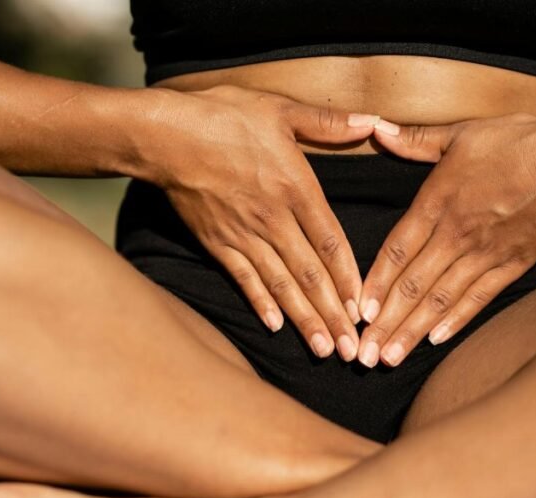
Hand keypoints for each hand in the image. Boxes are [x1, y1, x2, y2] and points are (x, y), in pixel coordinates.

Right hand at [136, 86, 380, 360]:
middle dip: (333, 314)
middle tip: (352, 349)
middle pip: (310, 274)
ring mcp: (244, 234)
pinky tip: (276, 327)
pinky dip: (261, 303)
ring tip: (323, 350)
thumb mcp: (279, 109)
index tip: (364, 309)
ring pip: (281, 284)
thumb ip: (327, 122)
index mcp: (296, 188)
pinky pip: (244, 279)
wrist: (164, 135)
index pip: (331, 242)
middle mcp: (274, 219)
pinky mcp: (217, 242)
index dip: (349, 278)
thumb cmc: (222, 116)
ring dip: (304, 320)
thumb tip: (372, 121)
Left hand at [356, 114, 535, 366]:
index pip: (396, 251)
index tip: (356, 312)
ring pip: (440, 299)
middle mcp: (456, 235)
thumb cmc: (519, 142)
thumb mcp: (461, 133)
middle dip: (386, 323)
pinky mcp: (511, 266)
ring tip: (390, 358)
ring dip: (412, 331)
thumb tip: (375, 129)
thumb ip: (415, 140)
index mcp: (437, 202)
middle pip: (412, 285)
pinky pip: (477, 299)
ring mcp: (484, 254)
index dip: (374, 284)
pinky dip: (455, 321)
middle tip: (364, 355)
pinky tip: (435, 341)